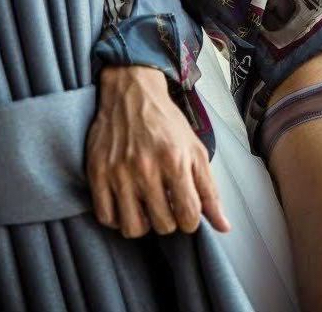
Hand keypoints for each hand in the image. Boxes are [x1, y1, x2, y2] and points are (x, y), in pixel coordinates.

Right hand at [85, 65, 230, 237]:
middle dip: (169, 220)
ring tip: (147, 207)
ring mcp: (119, 172)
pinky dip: (118, 218)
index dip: (191, 221)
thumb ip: (209, 190)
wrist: (132, 93)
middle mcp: (146, 168)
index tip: (186, 211)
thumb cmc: (166, 122)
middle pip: (162, 225)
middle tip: (167, 204)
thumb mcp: (195, 149)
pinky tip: (126, 203)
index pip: (188, 216)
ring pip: (133, 228)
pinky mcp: (97, 173)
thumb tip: (224, 226)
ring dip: (144, 224)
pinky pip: (106, 217)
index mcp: (175, 160)